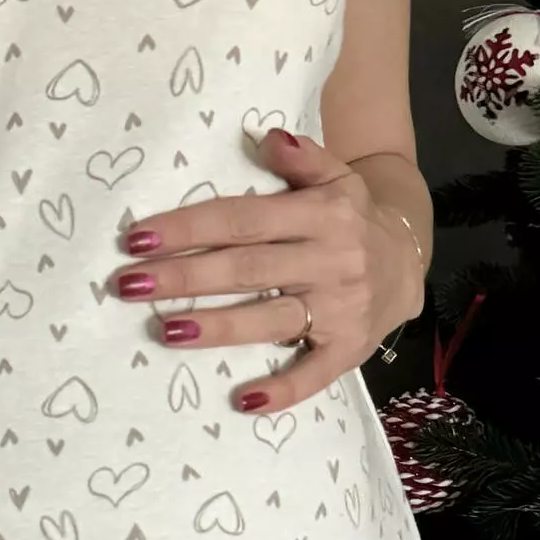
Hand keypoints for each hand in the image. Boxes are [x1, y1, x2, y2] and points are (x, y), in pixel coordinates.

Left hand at [113, 130, 424, 413]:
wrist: (409, 260)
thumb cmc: (350, 217)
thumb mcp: (335, 177)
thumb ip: (302, 157)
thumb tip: (264, 138)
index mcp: (321, 214)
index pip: (243, 220)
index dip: (190, 228)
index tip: (139, 238)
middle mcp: (330, 260)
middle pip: (247, 269)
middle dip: (185, 277)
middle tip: (130, 284)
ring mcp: (342, 308)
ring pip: (271, 319)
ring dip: (218, 327)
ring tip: (166, 330)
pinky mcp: (350, 349)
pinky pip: (315, 373)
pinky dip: (283, 390)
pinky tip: (244, 401)